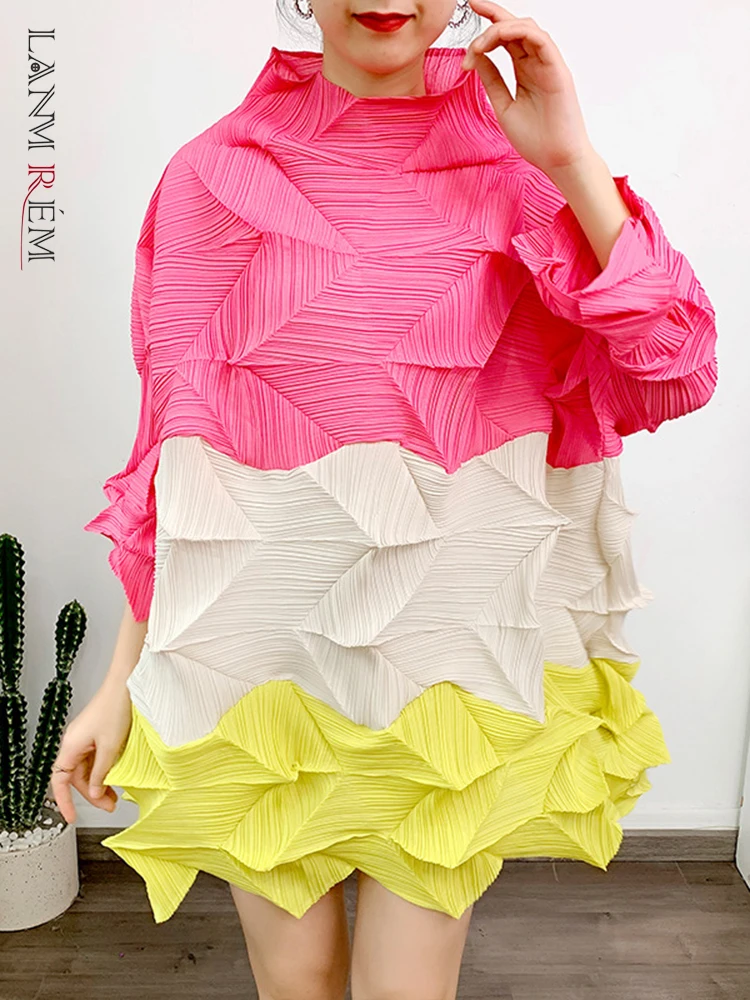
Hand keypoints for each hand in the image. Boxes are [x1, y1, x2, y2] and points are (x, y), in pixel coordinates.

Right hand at [50, 677, 132, 823]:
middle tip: (109, 806)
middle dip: (92, 794)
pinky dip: (104, 770)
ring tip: (115, 796)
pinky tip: (116, 777)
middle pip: (76, 777)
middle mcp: (74, 743)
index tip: (71, 817)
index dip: (64, 801)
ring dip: (100, 783)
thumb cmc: (115, 708)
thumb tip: (96, 793)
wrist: (125, 683)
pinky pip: (96, 758)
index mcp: (71, 746)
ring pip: (87, 769)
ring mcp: (85, 738)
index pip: (59, 781)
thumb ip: (101, 773)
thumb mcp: (110, 747)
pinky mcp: (96, 734)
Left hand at [462, 0, 595, 174]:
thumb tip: (476, 58)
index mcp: (525, 71)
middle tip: (471, 3)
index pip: (507, 38)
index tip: (468, 16)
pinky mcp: (558, 69)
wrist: (557, 160)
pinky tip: (497, 38)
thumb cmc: (535, 140)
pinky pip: (540, 39)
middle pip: (515, 27)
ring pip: (527, 28)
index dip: (488, 25)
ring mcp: (548, 64)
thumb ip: (492, 80)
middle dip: (493, 12)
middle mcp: (537, 63)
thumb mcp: (503, 106)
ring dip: (499, 28)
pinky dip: (518, 32)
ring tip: (478, 45)